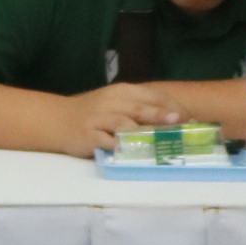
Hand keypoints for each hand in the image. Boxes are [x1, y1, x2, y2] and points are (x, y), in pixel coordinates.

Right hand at [58, 83, 182, 156]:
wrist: (57, 120)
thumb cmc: (93, 113)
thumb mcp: (116, 103)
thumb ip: (141, 108)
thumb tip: (176, 120)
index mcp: (122, 91)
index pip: (152, 95)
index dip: (172, 106)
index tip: (188, 118)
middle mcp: (111, 102)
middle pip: (140, 108)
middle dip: (161, 116)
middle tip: (180, 123)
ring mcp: (99, 119)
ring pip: (125, 124)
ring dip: (144, 133)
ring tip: (162, 141)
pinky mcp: (89, 135)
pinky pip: (108, 142)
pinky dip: (121, 147)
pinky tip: (134, 153)